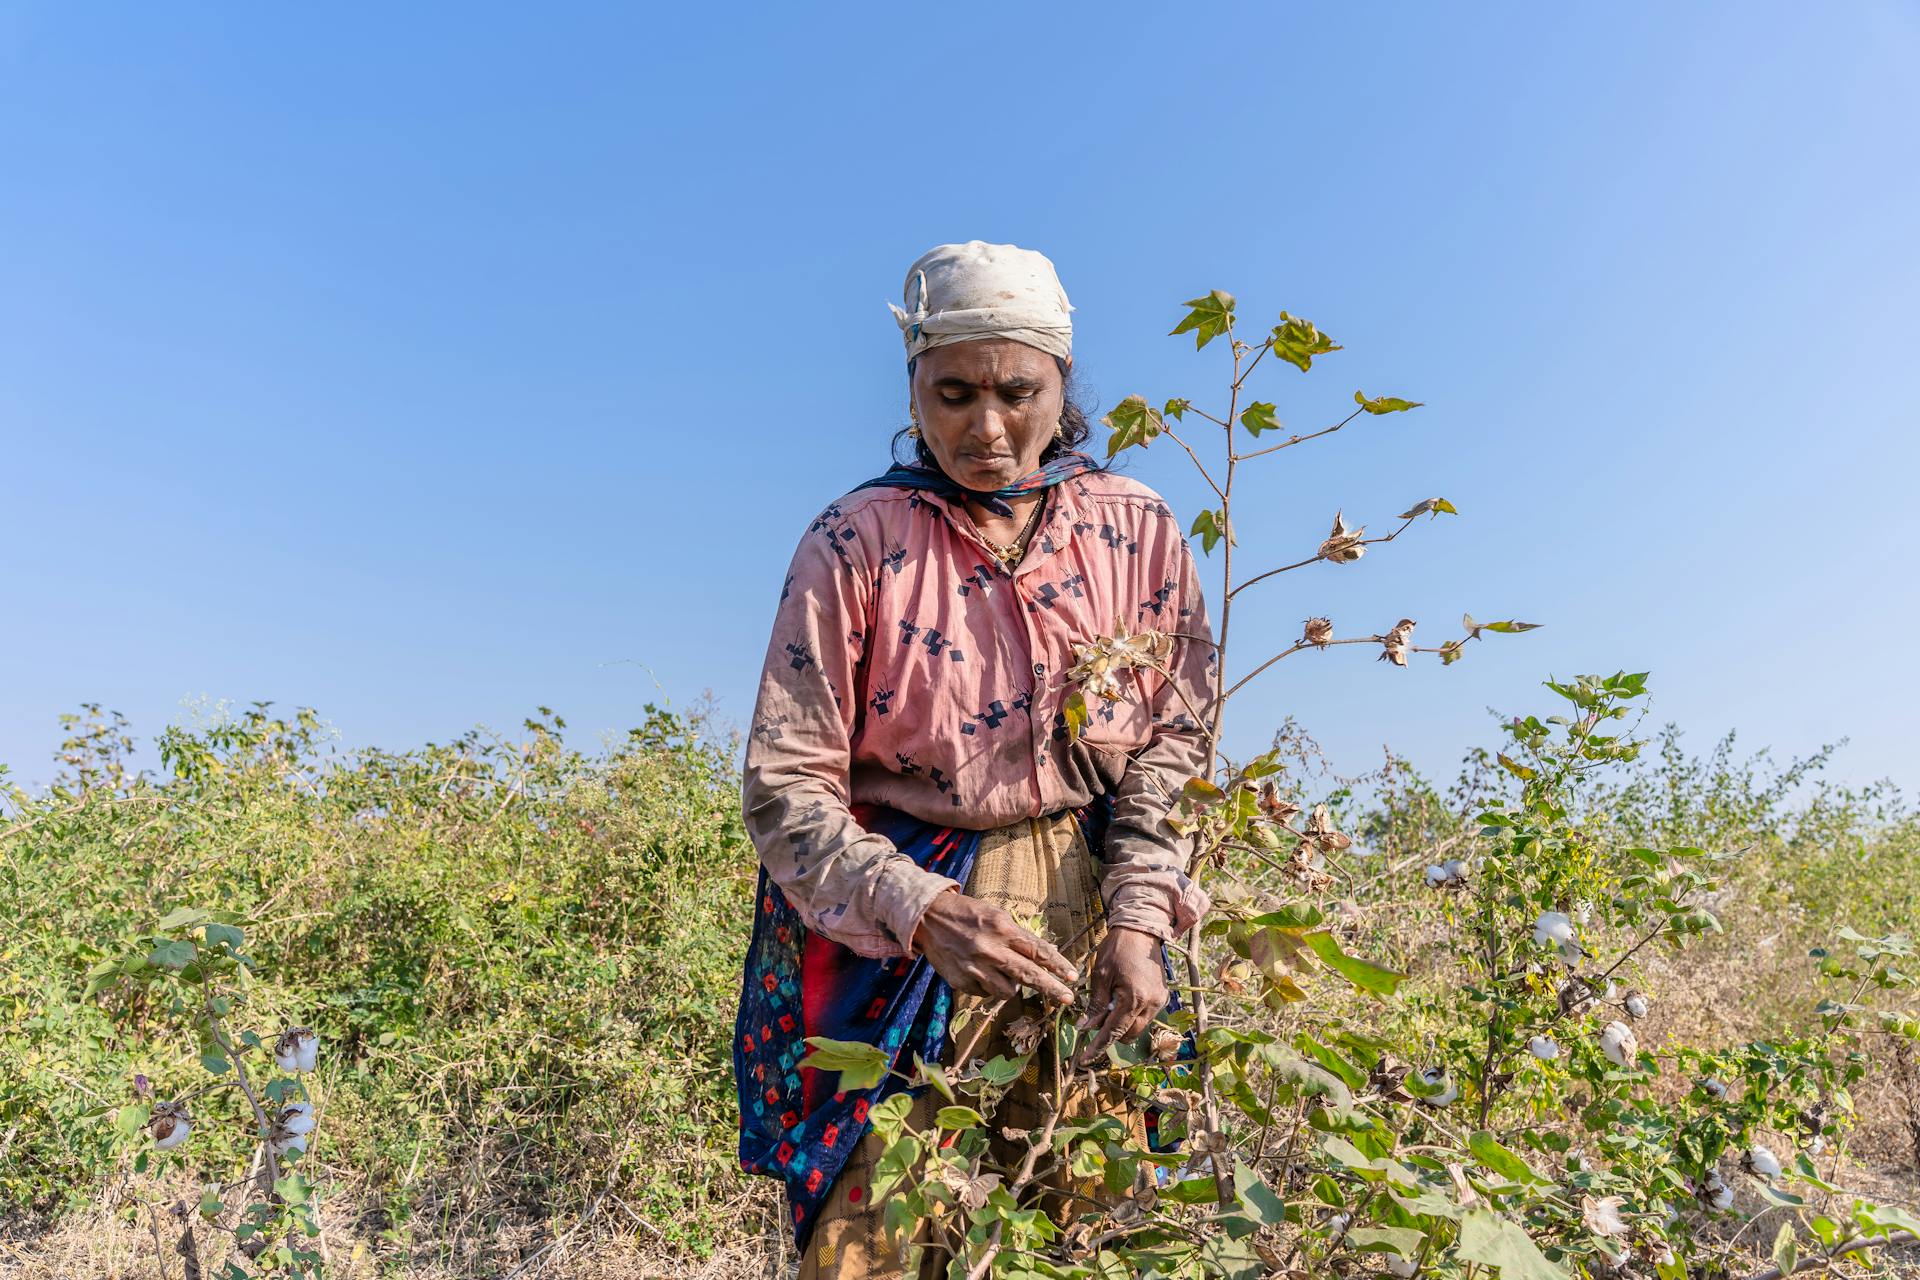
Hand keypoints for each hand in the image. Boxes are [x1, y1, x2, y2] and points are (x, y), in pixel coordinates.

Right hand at [910, 890, 1078, 1003]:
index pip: (1036, 950)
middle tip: (1067, 998)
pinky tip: (978, 970)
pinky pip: (985, 993)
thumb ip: (1017, 936)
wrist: (928, 918)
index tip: (1072, 976)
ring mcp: (974, 968)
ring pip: (1007, 991)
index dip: (1057, 965)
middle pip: (1028, 975)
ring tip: (1000, 970)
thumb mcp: (996, 915)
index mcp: (1002, 929)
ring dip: (1011, 985)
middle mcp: (990, 950)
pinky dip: (987, 985)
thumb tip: (1042, 957)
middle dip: (1051, 988)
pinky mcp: (961, 981)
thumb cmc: (968, 914)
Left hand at [1078, 927, 1168, 1064]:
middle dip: (1110, 1035)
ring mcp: (1159, 1001)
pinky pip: (1145, 1016)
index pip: (1114, 1032)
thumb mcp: (1100, 975)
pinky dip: (1131, 1016)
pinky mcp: (1162, 996)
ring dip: (1122, 1025)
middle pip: (1128, 1035)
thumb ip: (1095, 1005)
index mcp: (1134, 999)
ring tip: (1108, 1007)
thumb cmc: (1117, 949)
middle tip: (1094, 1022)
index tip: (1085, 1058)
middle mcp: (1151, 1004)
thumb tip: (1085, 1028)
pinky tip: (1121, 1001)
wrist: (1141, 930)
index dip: (1098, 1046)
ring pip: (1138, 1028)